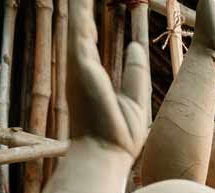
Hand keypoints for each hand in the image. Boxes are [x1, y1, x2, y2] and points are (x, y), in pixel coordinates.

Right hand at [68, 0, 149, 155]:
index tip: (110, 4)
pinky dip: (80, 10)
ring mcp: (78, 64)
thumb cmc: (119, 135)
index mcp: (94, 74)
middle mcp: (81, 66)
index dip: (101, 20)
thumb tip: (135, 46)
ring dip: (80, 4)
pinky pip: (79, 28)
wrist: (106, 154)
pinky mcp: (79, 64)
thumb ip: (134, 72)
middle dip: (83, 5)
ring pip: (78, 22)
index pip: (96, 38)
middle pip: (83, 25)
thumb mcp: (135, 99)